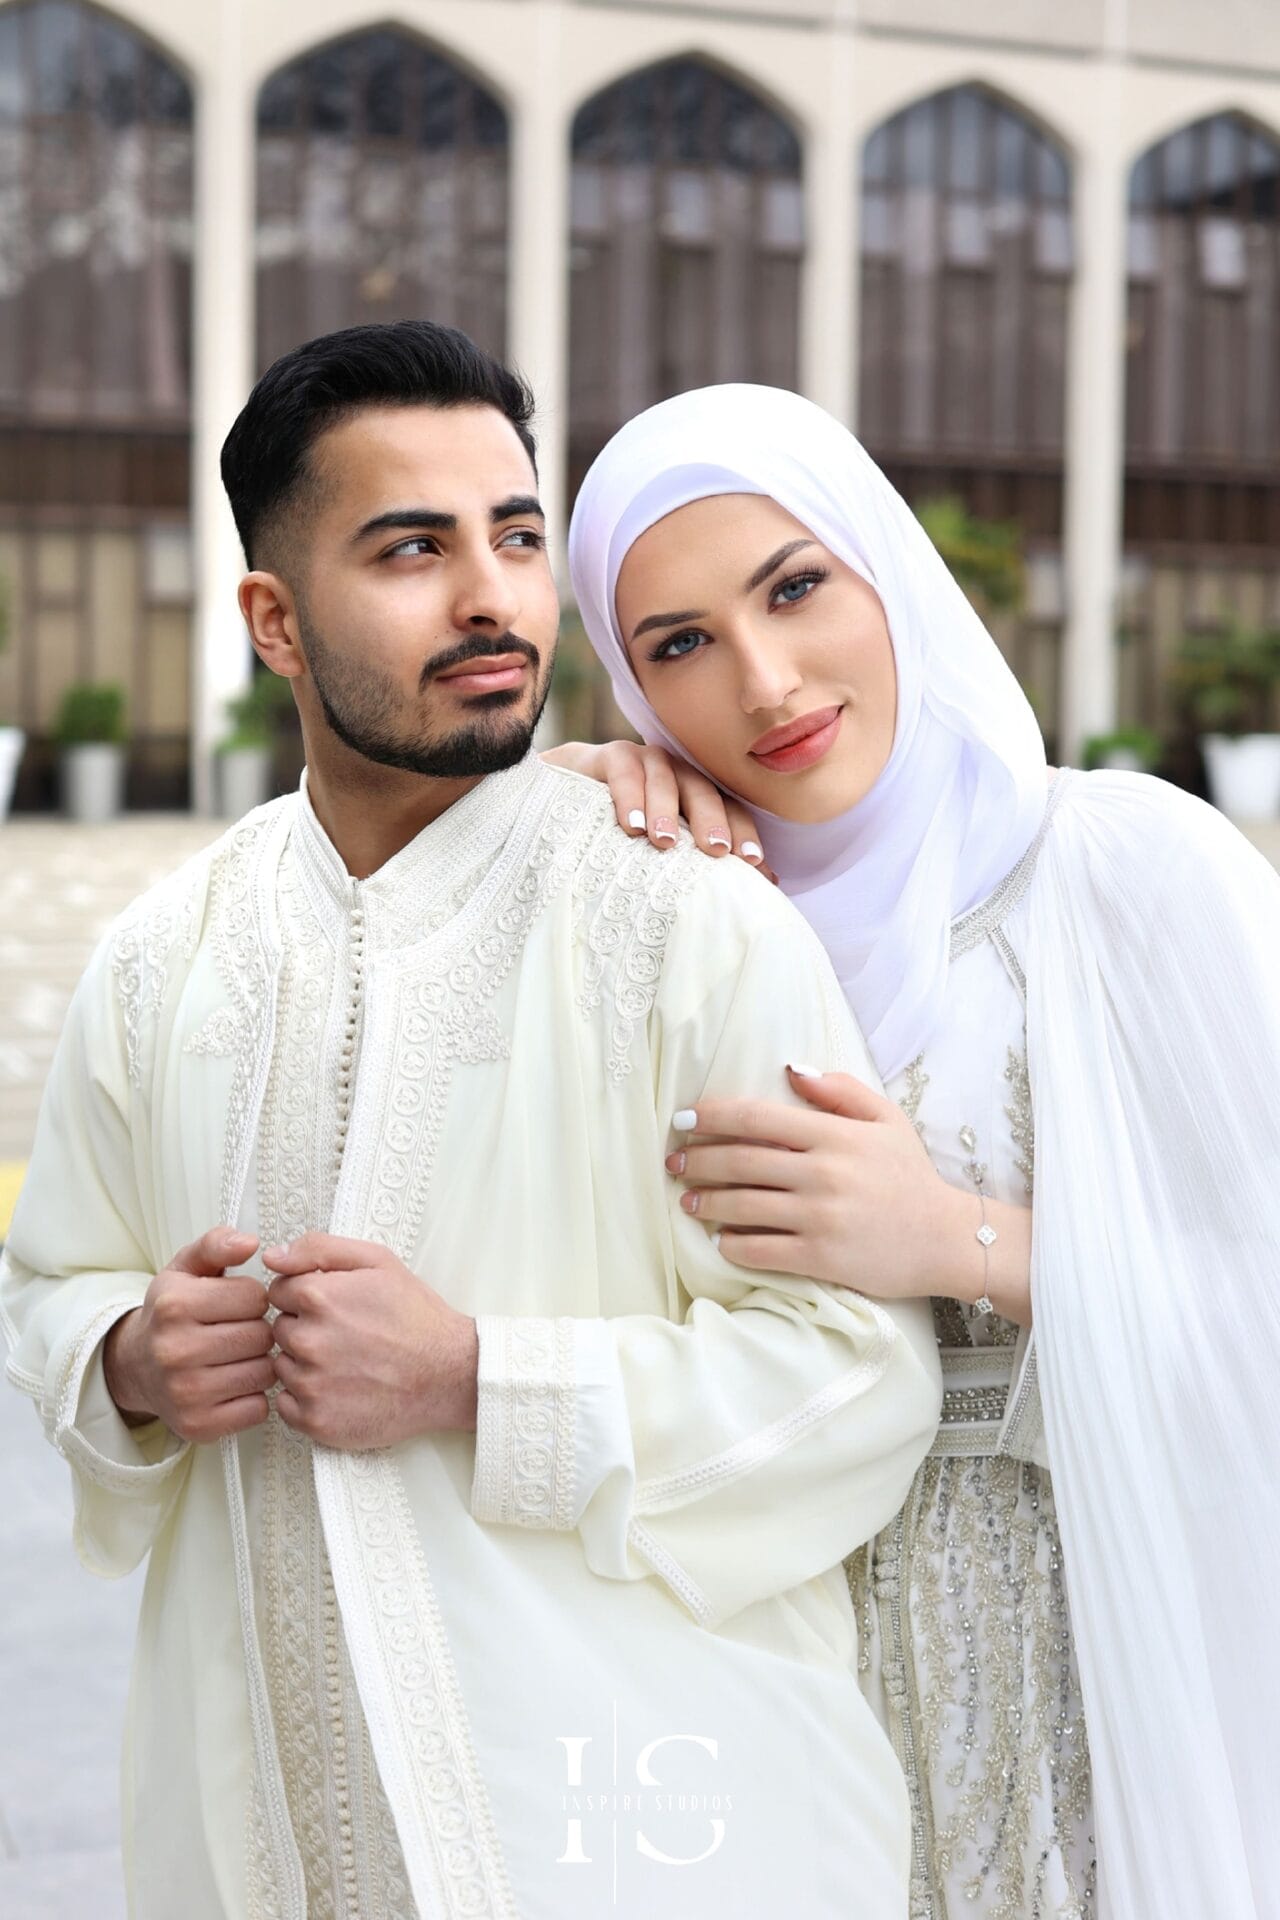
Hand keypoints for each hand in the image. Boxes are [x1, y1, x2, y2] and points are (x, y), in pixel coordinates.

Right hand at [103, 1226, 272, 1440]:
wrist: (136, 1366)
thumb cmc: (172, 1313)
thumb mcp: (186, 1268)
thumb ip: (216, 1245)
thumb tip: (249, 1242)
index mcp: (174, 1304)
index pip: (255, 1296)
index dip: (255, 1298)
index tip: (237, 1304)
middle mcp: (175, 1350)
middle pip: (262, 1336)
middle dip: (259, 1331)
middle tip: (239, 1332)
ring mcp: (185, 1393)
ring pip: (264, 1373)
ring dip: (260, 1363)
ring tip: (238, 1356)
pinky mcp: (198, 1425)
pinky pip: (258, 1408)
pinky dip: (254, 1397)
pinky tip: (234, 1384)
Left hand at [263, 1234, 477, 1447]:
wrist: (450, 1374)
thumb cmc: (416, 1317)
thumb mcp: (378, 1262)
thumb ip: (319, 1248)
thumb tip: (272, 1256)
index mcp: (319, 1297)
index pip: (277, 1292)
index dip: (304, 1297)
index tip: (331, 1307)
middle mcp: (308, 1340)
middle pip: (279, 1330)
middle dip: (305, 1330)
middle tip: (345, 1336)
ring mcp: (310, 1384)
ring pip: (282, 1367)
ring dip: (304, 1365)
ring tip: (346, 1363)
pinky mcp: (316, 1420)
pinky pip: (286, 1405)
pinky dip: (306, 1399)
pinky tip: (339, 1388)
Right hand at [542, 739, 766, 867]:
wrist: (560, 800)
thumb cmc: (620, 834)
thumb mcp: (660, 852)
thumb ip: (701, 864)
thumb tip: (766, 886)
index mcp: (694, 796)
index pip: (727, 807)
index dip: (742, 831)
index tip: (752, 862)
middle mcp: (674, 774)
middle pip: (702, 791)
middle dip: (712, 820)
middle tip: (715, 850)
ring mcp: (641, 760)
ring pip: (664, 777)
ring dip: (666, 809)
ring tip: (663, 842)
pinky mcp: (607, 756)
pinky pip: (623, 769)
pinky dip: (628, 794)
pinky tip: (629, 824)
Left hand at [667, 1069, 1031, 1321]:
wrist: (946, 1239)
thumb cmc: (910, 1177)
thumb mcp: (886, 1120)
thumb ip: (841, 1091)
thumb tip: (791, 1070)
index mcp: (834, 1135)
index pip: (757, 1118)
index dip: (712, 1117)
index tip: (684, 1120)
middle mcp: (823, 1173)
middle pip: (740, 1161)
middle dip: (697, 1161)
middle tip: (673, 1163)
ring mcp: (820, 1217)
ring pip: (742, 1206)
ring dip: (706, 1202)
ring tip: (688, 1201)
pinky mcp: (821, 1257)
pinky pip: (760, 1249)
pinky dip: (732, 1244)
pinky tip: (720, 1240)